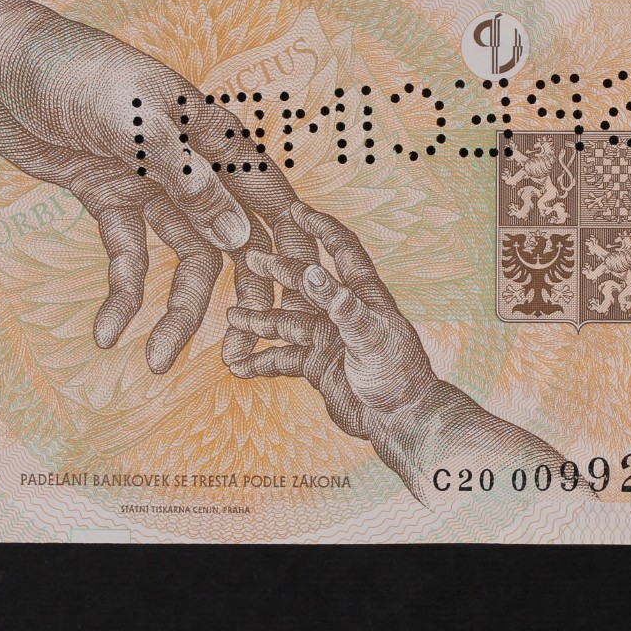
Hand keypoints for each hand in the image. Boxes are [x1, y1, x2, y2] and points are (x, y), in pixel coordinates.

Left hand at [0, 0, 317, 366]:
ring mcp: (146, 182)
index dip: (288, 240)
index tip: (304, 291)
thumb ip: (188, 179)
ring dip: (172, 309)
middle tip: (241, 349)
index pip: (264, 192)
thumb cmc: (74, 71)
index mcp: (209, 132)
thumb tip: (239, 235)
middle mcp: (187, 161)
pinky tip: (105, 332)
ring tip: (156, 361)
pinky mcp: (105, 197)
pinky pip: (124, 254)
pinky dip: (119, 293)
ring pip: (180, 256)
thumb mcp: (136, 122)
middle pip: (228, 235)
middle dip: (237, 292)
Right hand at [226, 203, 440, 442]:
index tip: (296, 209)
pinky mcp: (318, 365)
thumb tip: (311, 271)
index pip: (342, 249)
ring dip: (260, 321)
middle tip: (249, 257)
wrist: (399, 422)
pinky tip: (238, 367)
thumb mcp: (368, 335)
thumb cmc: (397, 376)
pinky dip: (261, 361)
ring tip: (231, 317)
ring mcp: (328, 338)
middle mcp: (343, 312)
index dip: (321, 227)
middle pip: (305, 283)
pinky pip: (283, 358)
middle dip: (278, 270)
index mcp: (364, 295)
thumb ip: (339, 304)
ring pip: (286, 322)